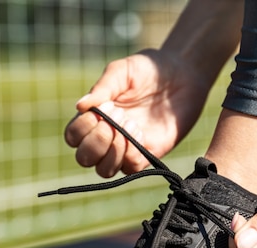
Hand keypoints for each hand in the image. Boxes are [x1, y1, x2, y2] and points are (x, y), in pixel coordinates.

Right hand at [65, 49, 210, 176]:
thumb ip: (102, 88)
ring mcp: (126, 148)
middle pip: (84, 158)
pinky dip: (130, 155)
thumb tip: (80, 106)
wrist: (183, 73)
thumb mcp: (122, 72)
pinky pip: (130, 168)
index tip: (102, 110)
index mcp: (94, 116)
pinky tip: (141, 133)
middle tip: (115, 120)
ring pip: (104, 170)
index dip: (82, 129)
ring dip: (112, 152)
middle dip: (96, 143)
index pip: (73, 136)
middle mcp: (106, 136)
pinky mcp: (147, 154)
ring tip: (129, 127)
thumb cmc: (149, 69)